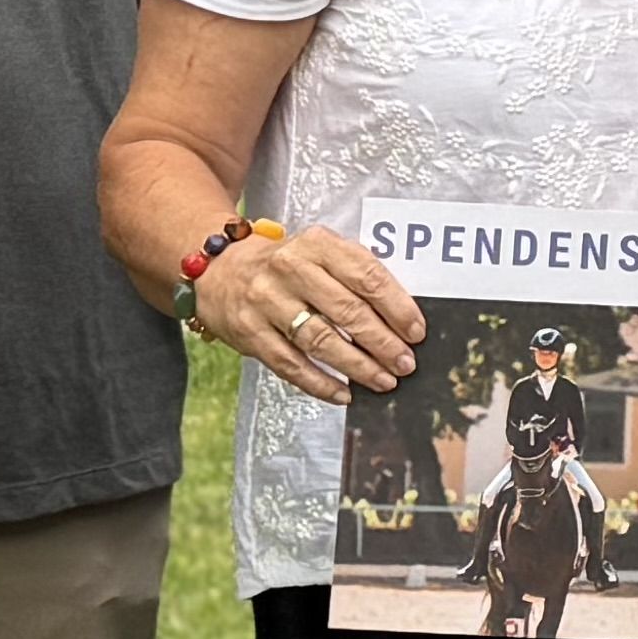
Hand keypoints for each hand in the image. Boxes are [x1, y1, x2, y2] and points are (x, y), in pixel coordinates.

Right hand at [196, 219, 419, 403]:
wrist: (221, 268)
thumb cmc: (287, 265)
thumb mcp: (321, 252)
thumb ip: (356, 274)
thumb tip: (401, 317)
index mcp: (316, 244)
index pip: (366, 276)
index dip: (397, 307)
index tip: (416, 331)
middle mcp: (290, 269)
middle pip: (347, 311)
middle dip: (382, 342)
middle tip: (405, 363)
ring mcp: (267, 302)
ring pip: (320, 340)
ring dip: (357, 366)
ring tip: (383, 380)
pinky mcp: (250, 332)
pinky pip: (291, 364)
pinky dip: (320, 383)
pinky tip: (344, 394)